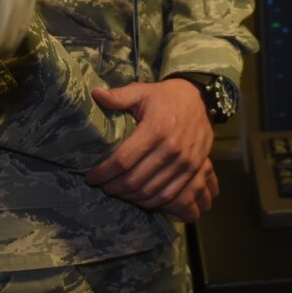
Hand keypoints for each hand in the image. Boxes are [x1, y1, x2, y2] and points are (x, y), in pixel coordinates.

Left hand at [87, 78, 216, 217]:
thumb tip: (95, 94)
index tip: (91, 176)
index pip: (123, 160)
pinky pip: (168, 195)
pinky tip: (137, 197)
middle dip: (113, 187)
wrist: (200, 99)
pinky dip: (150, 201)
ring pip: (150, 191)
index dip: (104, 172)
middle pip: (135, 180)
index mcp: (155, 129)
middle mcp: (171, 148)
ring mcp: (184, 162)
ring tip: (117, 191)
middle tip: (102, 186)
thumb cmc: (166, 96)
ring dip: (129, 196)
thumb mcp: (143, 91)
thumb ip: (119, 96)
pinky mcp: (193, 170)